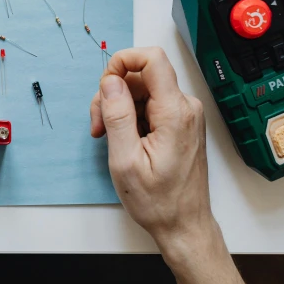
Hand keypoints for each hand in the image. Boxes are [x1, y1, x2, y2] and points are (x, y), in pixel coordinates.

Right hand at [90, 47, 213, 253]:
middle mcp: (185, 107)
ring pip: (143, 90)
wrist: (184, 224)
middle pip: (142, 76)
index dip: (123, 61)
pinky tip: (123, 140)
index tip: (104, 84)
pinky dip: (131, 116)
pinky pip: (150, 104)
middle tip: (98, 125)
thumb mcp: (125, 160)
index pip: (152, 59)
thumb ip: (117, 116)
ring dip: (119, 107)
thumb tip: (110, 82)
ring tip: (108, 137)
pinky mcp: (180, 122)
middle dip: (113, 93)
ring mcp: (184, 114)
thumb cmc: (158, 201)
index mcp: (174, 112)